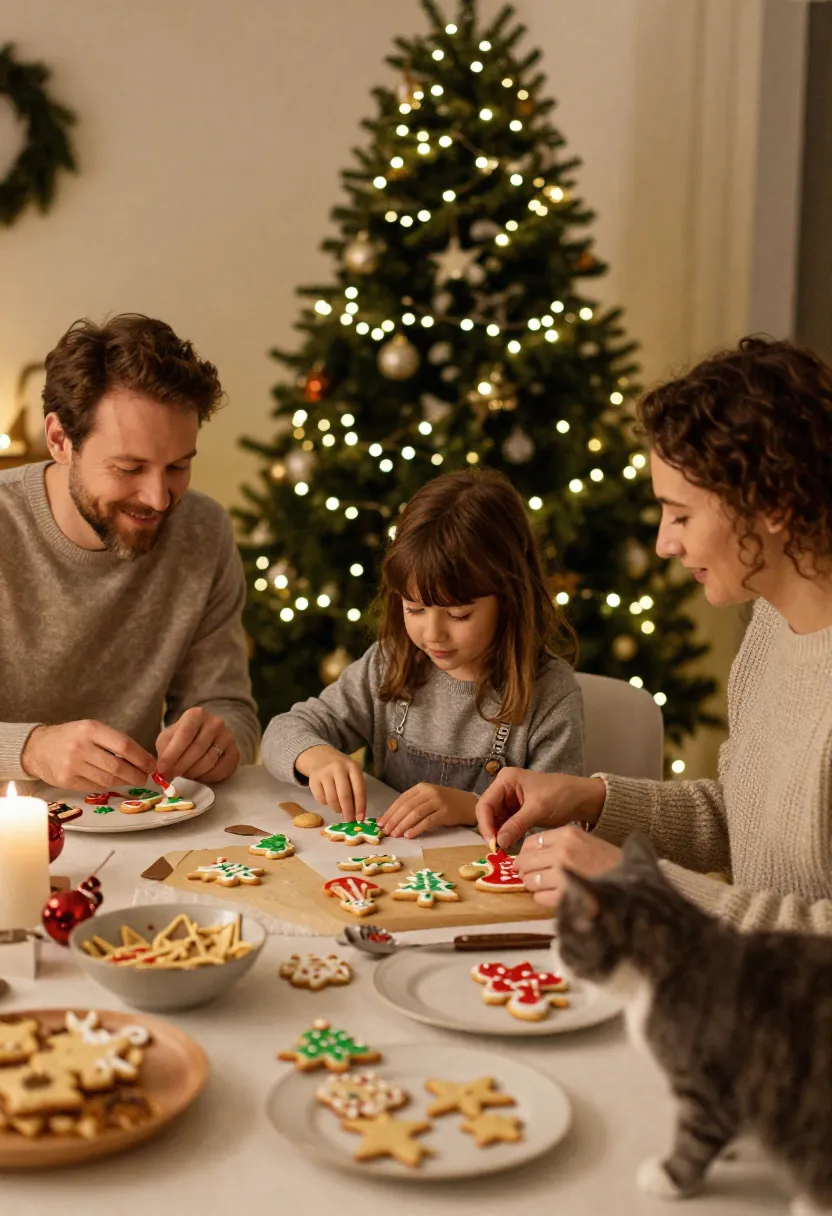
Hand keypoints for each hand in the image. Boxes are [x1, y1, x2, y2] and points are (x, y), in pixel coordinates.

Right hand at [21, 721, 155, 791]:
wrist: (37, 747)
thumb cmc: (71, 737)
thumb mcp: (91, 729)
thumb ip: (114, 741)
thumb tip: (143, 759)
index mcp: (90, 729)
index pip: (124, 745)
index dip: (141, 758)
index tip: (151, 765)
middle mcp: (81, 747)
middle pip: (117, 766)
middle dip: (136, 775)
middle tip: (144, 777)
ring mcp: (72, 765)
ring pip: (108, 779)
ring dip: (124, 782)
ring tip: (131, 780)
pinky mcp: (66, 781)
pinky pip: (95, 787)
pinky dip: (107, 785)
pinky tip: (111, 781)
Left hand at [155, 708, 239, 783]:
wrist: (205, 736)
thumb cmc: (182, 738)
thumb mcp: (168, 738)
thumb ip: (164, 751)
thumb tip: (163, 770)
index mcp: (196, 714)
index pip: (184, 736)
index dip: (171, 755)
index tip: (162, 769)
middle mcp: (215, 722)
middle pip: (197, 750)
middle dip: (181, 767)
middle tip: (170, 776)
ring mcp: (228, 737)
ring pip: (209, 761)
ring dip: (193, 773)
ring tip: (184, 774)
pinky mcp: (235, 752)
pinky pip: (221, 770)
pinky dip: (207, 777)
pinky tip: (199, 775)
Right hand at [295, 745, 366, 820]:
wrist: (321, 757)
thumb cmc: (342, 770)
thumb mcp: (352, 774)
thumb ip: (356, 790)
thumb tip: (357, 814)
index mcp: (353, 767)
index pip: (359, 789)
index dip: (360, 806)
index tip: (360, 818)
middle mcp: (338, 768)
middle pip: (344, 795)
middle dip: (348, 811)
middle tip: (349, 820)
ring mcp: (324, 773)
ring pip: (331, 799)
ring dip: (337, 809)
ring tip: (340, 809)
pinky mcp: (313, 780)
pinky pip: (320, 799)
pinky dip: (326, 804)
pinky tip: (329, 800)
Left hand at [378, 784, 476, 838]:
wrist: (467, 804)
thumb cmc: (444, 803)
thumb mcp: (427, 799)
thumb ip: (412, 806)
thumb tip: (390, 820)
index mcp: (421, 787)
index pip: (401, 800)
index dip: (390, 812)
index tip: (380, 823)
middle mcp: (429, 792)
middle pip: (407, 807)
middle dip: (394, 820)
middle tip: (386, 831)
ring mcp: (438, 801)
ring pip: (415, 814)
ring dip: (403, 825)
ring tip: (395, 835)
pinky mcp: (445, 812)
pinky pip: (427, 821)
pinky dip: (416, 829)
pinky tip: (409, 835)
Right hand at [475, 767, 606, 849]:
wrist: (583, 799)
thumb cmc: (562, 795)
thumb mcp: (538, 809)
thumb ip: (516, 825)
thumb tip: (498, 843)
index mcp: (506, 780)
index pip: (485, 804)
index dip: (485, 824)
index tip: (492, 843)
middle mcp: (505, 788)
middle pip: (488, 812)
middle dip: (491, 831)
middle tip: (497, 850)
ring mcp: (511, 800)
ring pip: (496, 820)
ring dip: (499, 835)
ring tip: (504, 849)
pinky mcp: (518, 811)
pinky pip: (506, 824)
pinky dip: (507, 835)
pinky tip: (510, 845)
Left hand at [515, 825, 621, 907]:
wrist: (633, 883)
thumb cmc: (609, 863)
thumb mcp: (585, 842)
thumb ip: (558, 846)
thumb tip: (527, 858)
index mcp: (568, 835)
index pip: (530, 843)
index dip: (524, 855)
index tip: (523, 863)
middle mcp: (563, 851)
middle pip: (527, 862)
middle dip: (526, 872)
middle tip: (530, 878)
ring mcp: (564, 873)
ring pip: (531, 881)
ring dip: (534, 886)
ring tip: (545, 887)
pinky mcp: (566, 895)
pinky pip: (540, 897)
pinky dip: (543, 898)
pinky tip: (554, 896)